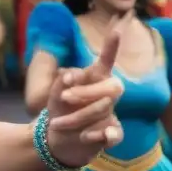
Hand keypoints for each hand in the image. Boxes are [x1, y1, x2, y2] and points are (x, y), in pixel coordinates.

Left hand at [44, 28, 124, 167]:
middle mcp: (106, 95)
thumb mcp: (55, 94)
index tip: (116, 30)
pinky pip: (115, 133)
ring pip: (105, 109)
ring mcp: (111, 114)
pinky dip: (99, 134)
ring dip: (76, 117)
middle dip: (86, 92)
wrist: (57, 140)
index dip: (112, 47)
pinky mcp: (111, 134)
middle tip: (64, 98)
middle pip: (112, 87)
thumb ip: (62, 82)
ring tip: (57, 123)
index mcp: (94, 80)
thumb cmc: (59, 110)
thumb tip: (69, 77)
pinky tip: (86, 136)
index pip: (106, 62)